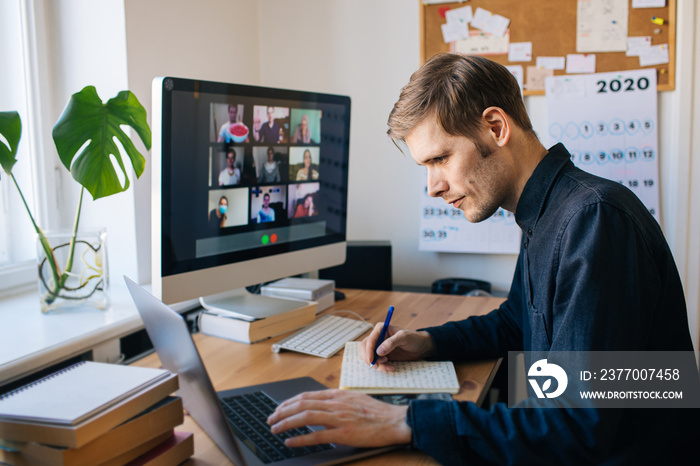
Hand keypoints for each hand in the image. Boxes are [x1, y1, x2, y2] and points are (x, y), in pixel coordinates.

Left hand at [267, 389, 410, 447]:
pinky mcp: (344, 434)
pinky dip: (301, 438)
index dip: (289, 402)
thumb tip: (320, 403)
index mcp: (338, 395)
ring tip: (275, 429)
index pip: (307, 395)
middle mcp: (336, 404)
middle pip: (302, 404)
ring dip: (286, 423)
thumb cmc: (376, 412)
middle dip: (282, 411)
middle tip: (271, 419)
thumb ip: (337, 400)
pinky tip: (290, 441)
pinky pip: (317, 435)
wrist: (394, 421)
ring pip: (306, 416)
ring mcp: (339, 418)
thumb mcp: (354, 398)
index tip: (279, 408)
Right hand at [359, 323, 434, 371]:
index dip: (368, 350)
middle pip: (364, 348)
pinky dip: (381, 367)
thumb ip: (391, 343)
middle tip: (378, 365)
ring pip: (369, 357)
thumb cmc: (414, 338)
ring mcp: (379, 347)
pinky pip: (376, 362)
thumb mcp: (404, 337)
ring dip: (377, 364)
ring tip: (388, 365)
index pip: (369, 340)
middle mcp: (378, 337)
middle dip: (369, 358)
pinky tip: (391, 367)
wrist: (421, 347)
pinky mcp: (383, 356)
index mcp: (381, 329)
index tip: (371, 360)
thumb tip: (379, 351)